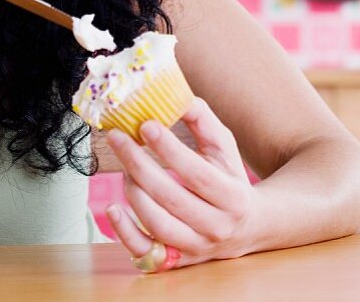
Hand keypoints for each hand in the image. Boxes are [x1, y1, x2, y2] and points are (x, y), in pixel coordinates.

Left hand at [105, 97, 255, 269]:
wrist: (247, 227)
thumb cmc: (229, 179)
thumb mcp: (225, 148)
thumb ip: (203, 121)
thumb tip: (177, 97)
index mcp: (233, 197)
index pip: (197, 173)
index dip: (169, 149)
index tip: (146, 125)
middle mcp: (216, 227)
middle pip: (171, 198)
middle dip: (139, 165)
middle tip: (118, 138)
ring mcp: (195, 247)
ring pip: (157, 224)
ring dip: (133, 192)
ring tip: (124, 167)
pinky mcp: (177, 261)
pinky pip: (146, 252)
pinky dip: (124, 232)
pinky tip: (113, 208)